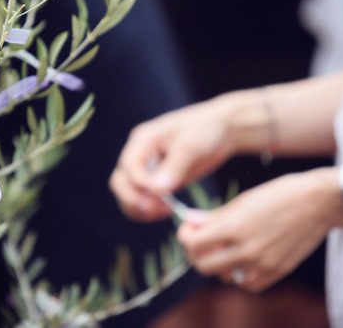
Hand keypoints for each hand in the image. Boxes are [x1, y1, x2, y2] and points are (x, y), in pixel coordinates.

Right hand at [109, 97, 247, 222]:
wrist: (222, 129)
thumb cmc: (207, 129)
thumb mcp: (192, 144)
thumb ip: (174, 166)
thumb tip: (155, 189)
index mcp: (143, 139)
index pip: (128, 167)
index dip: (139, 184)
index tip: (159, 195)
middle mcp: (140, 153)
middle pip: (120, 182)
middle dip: (133, 199)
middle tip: (156, 209)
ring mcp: (147, 168)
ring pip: (127, 194)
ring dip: (138, 208)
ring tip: (163, 212)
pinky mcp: (157, 180)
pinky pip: (142, 199)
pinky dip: (148, 210)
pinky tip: (167, 211)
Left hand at [177, 169, 342, 291]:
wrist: (318, 203)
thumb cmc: (279, 194)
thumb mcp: (243, 200)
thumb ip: (215, 216)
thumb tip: (192, 222)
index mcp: (234, 227)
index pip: (193, 243)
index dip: (185, 236)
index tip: (189, 229)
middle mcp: (246, 249)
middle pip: (203, 265)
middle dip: (196, 253)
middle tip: (200, 241)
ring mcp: (262, 264)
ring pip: (223, 277)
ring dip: (217, 264)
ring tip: (223, 247)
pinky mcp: (277, 272)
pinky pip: (247, 284)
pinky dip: (239, 275)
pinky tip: (241, 260)